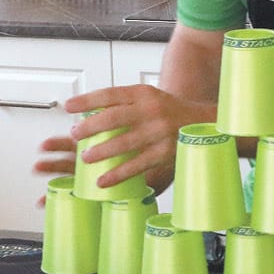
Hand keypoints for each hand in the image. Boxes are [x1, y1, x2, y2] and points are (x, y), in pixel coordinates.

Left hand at [55, 83, 215, 193]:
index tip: (68, 107)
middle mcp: (152, 110)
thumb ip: (124, 103)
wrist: (205, 122)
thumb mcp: (149, 98)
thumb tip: (87, 113)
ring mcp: (159, 132)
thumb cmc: (169, 111)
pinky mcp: (164, 152)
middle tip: (75, 135)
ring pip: (124, 143)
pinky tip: (102, 180)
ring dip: (101, 151)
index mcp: (144, 93)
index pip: (110, 94)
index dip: (86, 100)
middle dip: (90, 127)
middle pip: (114, 118)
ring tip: (85, 158)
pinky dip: (118, 174)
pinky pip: (137, 165)